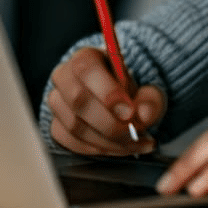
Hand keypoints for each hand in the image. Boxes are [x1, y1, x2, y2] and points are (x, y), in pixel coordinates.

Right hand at [47, 47, 165, 154]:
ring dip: (108, 140)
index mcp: (86, 57)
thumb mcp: (149, 90)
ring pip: (75, 125)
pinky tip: (120, 148)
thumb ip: (151, 99)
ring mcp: (57, 103)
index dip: (107, 91)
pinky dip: (99, 149)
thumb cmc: (130, 93)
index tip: (129, 111)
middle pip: (78, 99)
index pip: (86, 69)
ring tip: (135, 142)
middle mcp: (65, 76)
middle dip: (109, 122)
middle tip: (134, 131)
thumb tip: (144, 114)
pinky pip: (72, 142)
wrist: (119, 106)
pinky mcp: (56, 126)